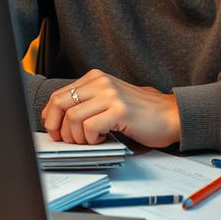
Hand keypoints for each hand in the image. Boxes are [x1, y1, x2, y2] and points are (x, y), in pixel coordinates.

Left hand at [41, 69, 180, 147]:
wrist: (170, 115)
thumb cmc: (139, 112)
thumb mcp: (109, 99)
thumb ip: (87, 102)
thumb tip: (57, 118)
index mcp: (96, 78)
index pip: (59, 95)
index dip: (51, 116)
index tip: (54, 130)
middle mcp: (101, 82)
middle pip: (60, 104)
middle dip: (57, 127)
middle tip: (66, 140)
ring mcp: (110, 95)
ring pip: (73, 118)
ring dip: (77, 137)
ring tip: (90, 141)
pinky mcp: (119, 111)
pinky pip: (90, 128)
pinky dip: (92, 139)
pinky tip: (103, 139)